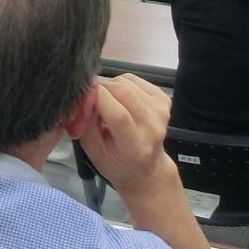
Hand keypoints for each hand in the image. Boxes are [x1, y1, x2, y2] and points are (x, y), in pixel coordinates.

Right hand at [76, 75, 177, 197]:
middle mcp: (153, 128)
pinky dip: (123, 84)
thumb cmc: (116, 162)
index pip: (118, 114)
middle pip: (124, 92)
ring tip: (108, 103)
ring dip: (111, 86)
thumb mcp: (92, 150)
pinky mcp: (164, 100)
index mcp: (135, 147)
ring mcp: (161, 112)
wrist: (146, 168)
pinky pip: (136, 80)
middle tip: (92, 100)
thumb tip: (86, 93)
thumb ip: (86, 121)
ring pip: (128, 82)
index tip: (84, 97)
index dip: (97, 98)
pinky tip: (121, 99)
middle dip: (101, 89)